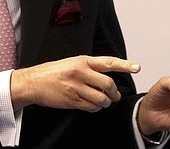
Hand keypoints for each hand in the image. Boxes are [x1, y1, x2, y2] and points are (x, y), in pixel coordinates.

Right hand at [10, 55, 140, 111]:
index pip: (108, 62)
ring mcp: (76, 87)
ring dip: (105, 102)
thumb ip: (88, 68)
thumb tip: (106, 77)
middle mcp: (80, 72)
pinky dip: (95, 108)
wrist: (33, 82)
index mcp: (82, 60)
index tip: (136, 67)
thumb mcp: (71, 63)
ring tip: (102, 101)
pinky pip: (91, 107)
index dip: (124, 65)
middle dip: (113, 92)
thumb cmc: (52, 72)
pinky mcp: (72, 100)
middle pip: (108, 84)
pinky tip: (92, 105)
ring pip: (101, 98)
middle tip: (114, 95)